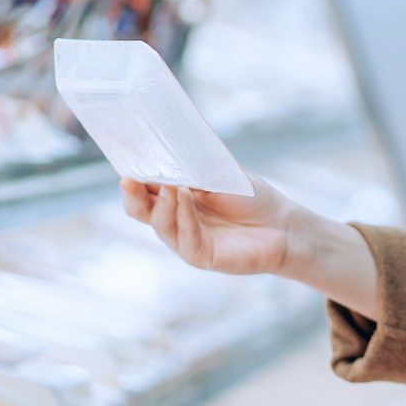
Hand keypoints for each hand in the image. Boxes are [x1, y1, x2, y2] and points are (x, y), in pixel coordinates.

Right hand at [121, 177, 295, 277]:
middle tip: (129, 180)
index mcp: (174, 197)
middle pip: (140, 211)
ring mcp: (185, 239)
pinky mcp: (200, 255)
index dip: (131, 177)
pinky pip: (185, 238)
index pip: (143, 189)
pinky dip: (184, 216)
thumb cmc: (251, 197)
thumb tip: (168, 149)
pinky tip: (186, 197)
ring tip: (169, 184)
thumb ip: (194, 166)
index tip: (123, 160)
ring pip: (161, 224)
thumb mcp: (221, 173)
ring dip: (163, 203)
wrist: (282, 225)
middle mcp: (174, 219)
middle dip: (133, 195)